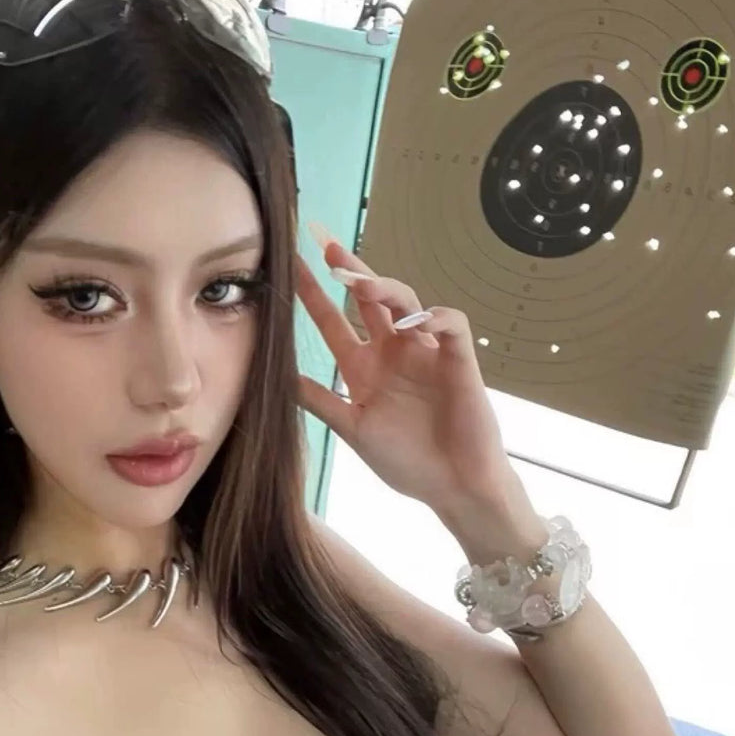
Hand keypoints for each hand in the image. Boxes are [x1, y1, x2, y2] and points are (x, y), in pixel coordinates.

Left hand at [295, 230, 513, 515]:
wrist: (453, 488)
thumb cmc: (408, 462)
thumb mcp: (353, 429)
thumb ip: (319, 401)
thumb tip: (276, 376)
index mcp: (365, 367)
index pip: (333, 321)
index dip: (313, 295)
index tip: (290, 266)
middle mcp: (393, 352)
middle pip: (370, 299)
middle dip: (351, 272)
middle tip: (327, 247)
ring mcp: (426, 353)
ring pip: (408, 303)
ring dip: (385, 289)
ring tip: (360, 282)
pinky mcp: (458, 361)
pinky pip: (452, 325)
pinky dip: (436, 318)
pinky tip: (416, 323)